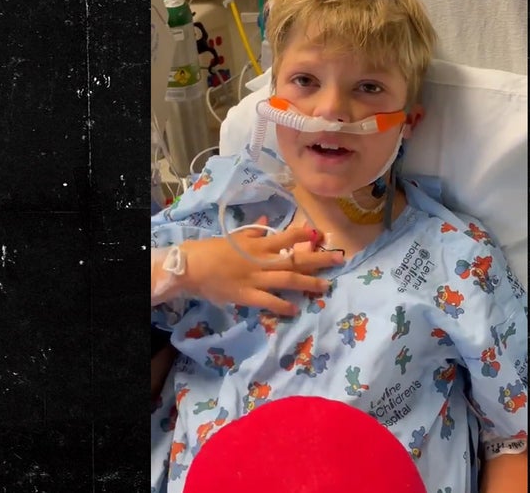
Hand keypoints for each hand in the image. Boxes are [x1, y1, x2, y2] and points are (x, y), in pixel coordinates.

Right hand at [178, 218, 343, 314]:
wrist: (190, 266)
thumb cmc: (211, 249)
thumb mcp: (234, 236)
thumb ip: (253, 231)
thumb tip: (266, 221)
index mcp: (257, 243)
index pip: (286, 237)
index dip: (304, 235)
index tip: (320, 234)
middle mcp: (261, 260)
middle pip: (295, 258)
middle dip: (318, 258)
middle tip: (339, 259)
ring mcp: (255, 278)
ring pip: (287, 279)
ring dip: (308, 282)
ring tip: (325, 286)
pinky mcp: (247, 295)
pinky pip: (268, 301)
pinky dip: (282, 305)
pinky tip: (295, 309)